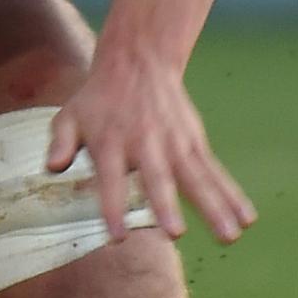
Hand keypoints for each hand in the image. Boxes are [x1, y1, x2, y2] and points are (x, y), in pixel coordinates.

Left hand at [45, 42, 254, 244]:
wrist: (138, 60)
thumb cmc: (99, 98)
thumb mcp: (70, 115)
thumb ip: (60, 142)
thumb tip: (51, 168)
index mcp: (110, 144)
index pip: (110, 181)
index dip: (113, 208)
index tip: (118, 237)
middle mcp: (146, 146)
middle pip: (157, 179)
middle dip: (166, 206)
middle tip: (175, 234)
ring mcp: (175, 145)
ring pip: (196, 179)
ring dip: (214, 208)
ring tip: (230, 236)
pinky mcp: (195, 143)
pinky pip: (215, 172)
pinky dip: (232, 194)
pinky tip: (247, 218)